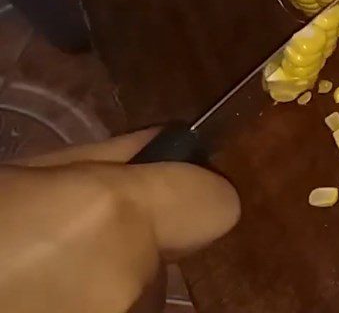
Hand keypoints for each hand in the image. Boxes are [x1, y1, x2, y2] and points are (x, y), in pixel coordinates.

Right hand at [0, 129, 239, 312]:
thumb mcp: (20, 176)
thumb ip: (105, 159)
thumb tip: (163, 144)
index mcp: (113, 219)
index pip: (217, 205)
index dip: (191, 196)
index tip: (162, 197)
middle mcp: (127, 286)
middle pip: (162, 264)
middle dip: (125, 255)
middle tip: (53, 253)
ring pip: (133, 304)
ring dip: (102, 295)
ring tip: (29, 289)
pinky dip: (84, 312)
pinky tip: (30, 306)